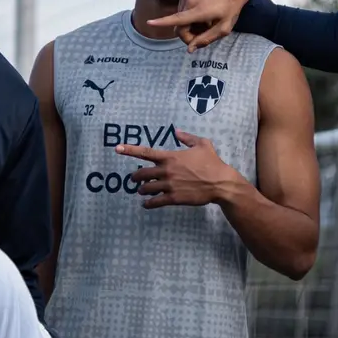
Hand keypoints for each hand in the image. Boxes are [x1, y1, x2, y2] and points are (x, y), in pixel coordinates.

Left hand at [115, 130, 242, 208]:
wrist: (220, 183)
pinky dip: (149, 203)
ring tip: (142, 191)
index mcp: (170, 157)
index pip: (145, 152)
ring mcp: (169, 185)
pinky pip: (155, 202)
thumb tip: (177, 132)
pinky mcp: (174, 198)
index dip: (129, 150)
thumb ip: (187, 137)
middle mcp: (166, 170)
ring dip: (142, 190)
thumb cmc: (212, 162)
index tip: (117, 148)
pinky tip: (146, 205)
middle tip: (134, 179)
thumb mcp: (202, 144)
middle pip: (142, 174)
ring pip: (147, 188)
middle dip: (136, 177)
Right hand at [146, 0, 250, 52]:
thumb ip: (206, 40)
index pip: (179, 19)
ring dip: (190, 25)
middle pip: (179, 27)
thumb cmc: (230, 10)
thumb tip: (189, 49)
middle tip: (203, 35)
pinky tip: (201, 15)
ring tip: (206, 22)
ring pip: (179, 20)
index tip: (149, 22)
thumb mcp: (224, 29)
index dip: (163, 22)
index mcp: (200, 10)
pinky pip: (181, 11)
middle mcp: (190, 1)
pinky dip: (189, 17)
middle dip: (188, 35)